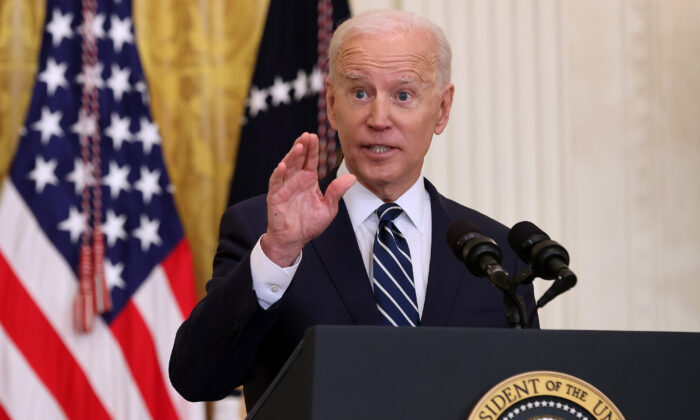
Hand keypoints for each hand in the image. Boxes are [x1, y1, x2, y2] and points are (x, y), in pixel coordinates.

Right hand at [261, 133, 355, 266]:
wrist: (295, 240)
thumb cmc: (310, 224)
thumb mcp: (328, 208)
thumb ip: (337, 192)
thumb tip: (352, 178)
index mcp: (308, 180)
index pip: (311, 160)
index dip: (313, 149)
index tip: (315, 136)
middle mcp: (296, 180)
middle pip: (298, 159)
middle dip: (302, 147)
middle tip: (307, 135)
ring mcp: (284, 187)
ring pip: (287, 167)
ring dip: (291, 156)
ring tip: (298, 146)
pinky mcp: (275, 196)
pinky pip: (276, 183)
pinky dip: (278, 174)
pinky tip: (282, 166)